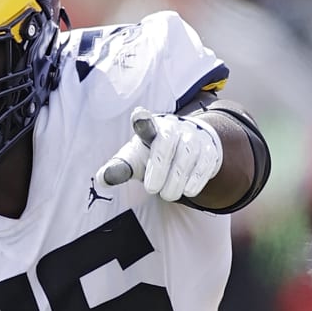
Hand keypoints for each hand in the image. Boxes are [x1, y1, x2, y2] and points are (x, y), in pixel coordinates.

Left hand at [95, 107, 222, 201]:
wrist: (186, 151)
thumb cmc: (153, 155)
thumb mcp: (135, 160)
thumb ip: (119, 169)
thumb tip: (101, 180)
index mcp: (151, 128)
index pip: (145, 123)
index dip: (142, 121)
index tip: (138, 116)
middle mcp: (173, 127)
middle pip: (167, 144)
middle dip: (159, 170)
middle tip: (151, 189)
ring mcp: (194, 137)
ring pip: (187, 156)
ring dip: (176, 181)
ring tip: (167, 194)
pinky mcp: (210, 149)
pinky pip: (205, 165)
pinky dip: (194, 182)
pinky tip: (186, 191)